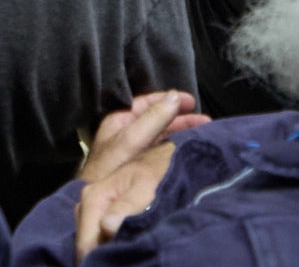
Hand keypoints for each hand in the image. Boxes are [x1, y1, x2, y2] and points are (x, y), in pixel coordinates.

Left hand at [73, 91, 208, 260]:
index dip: (170, 99)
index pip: (148, 103)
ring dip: (180, 131)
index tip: (190, 101)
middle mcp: (126, 131)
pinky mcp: (137, 163)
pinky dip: (174, 146)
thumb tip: (172, 98)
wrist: (95, 199)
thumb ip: (151, 120)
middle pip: (157, 118)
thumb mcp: (130, 141)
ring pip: (160, 134)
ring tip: (202, 132)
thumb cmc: (108, 169)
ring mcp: (132, 148)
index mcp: (121, 121)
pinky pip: (159, 148)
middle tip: (204, 119)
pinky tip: (186, 149)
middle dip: (180, 117)